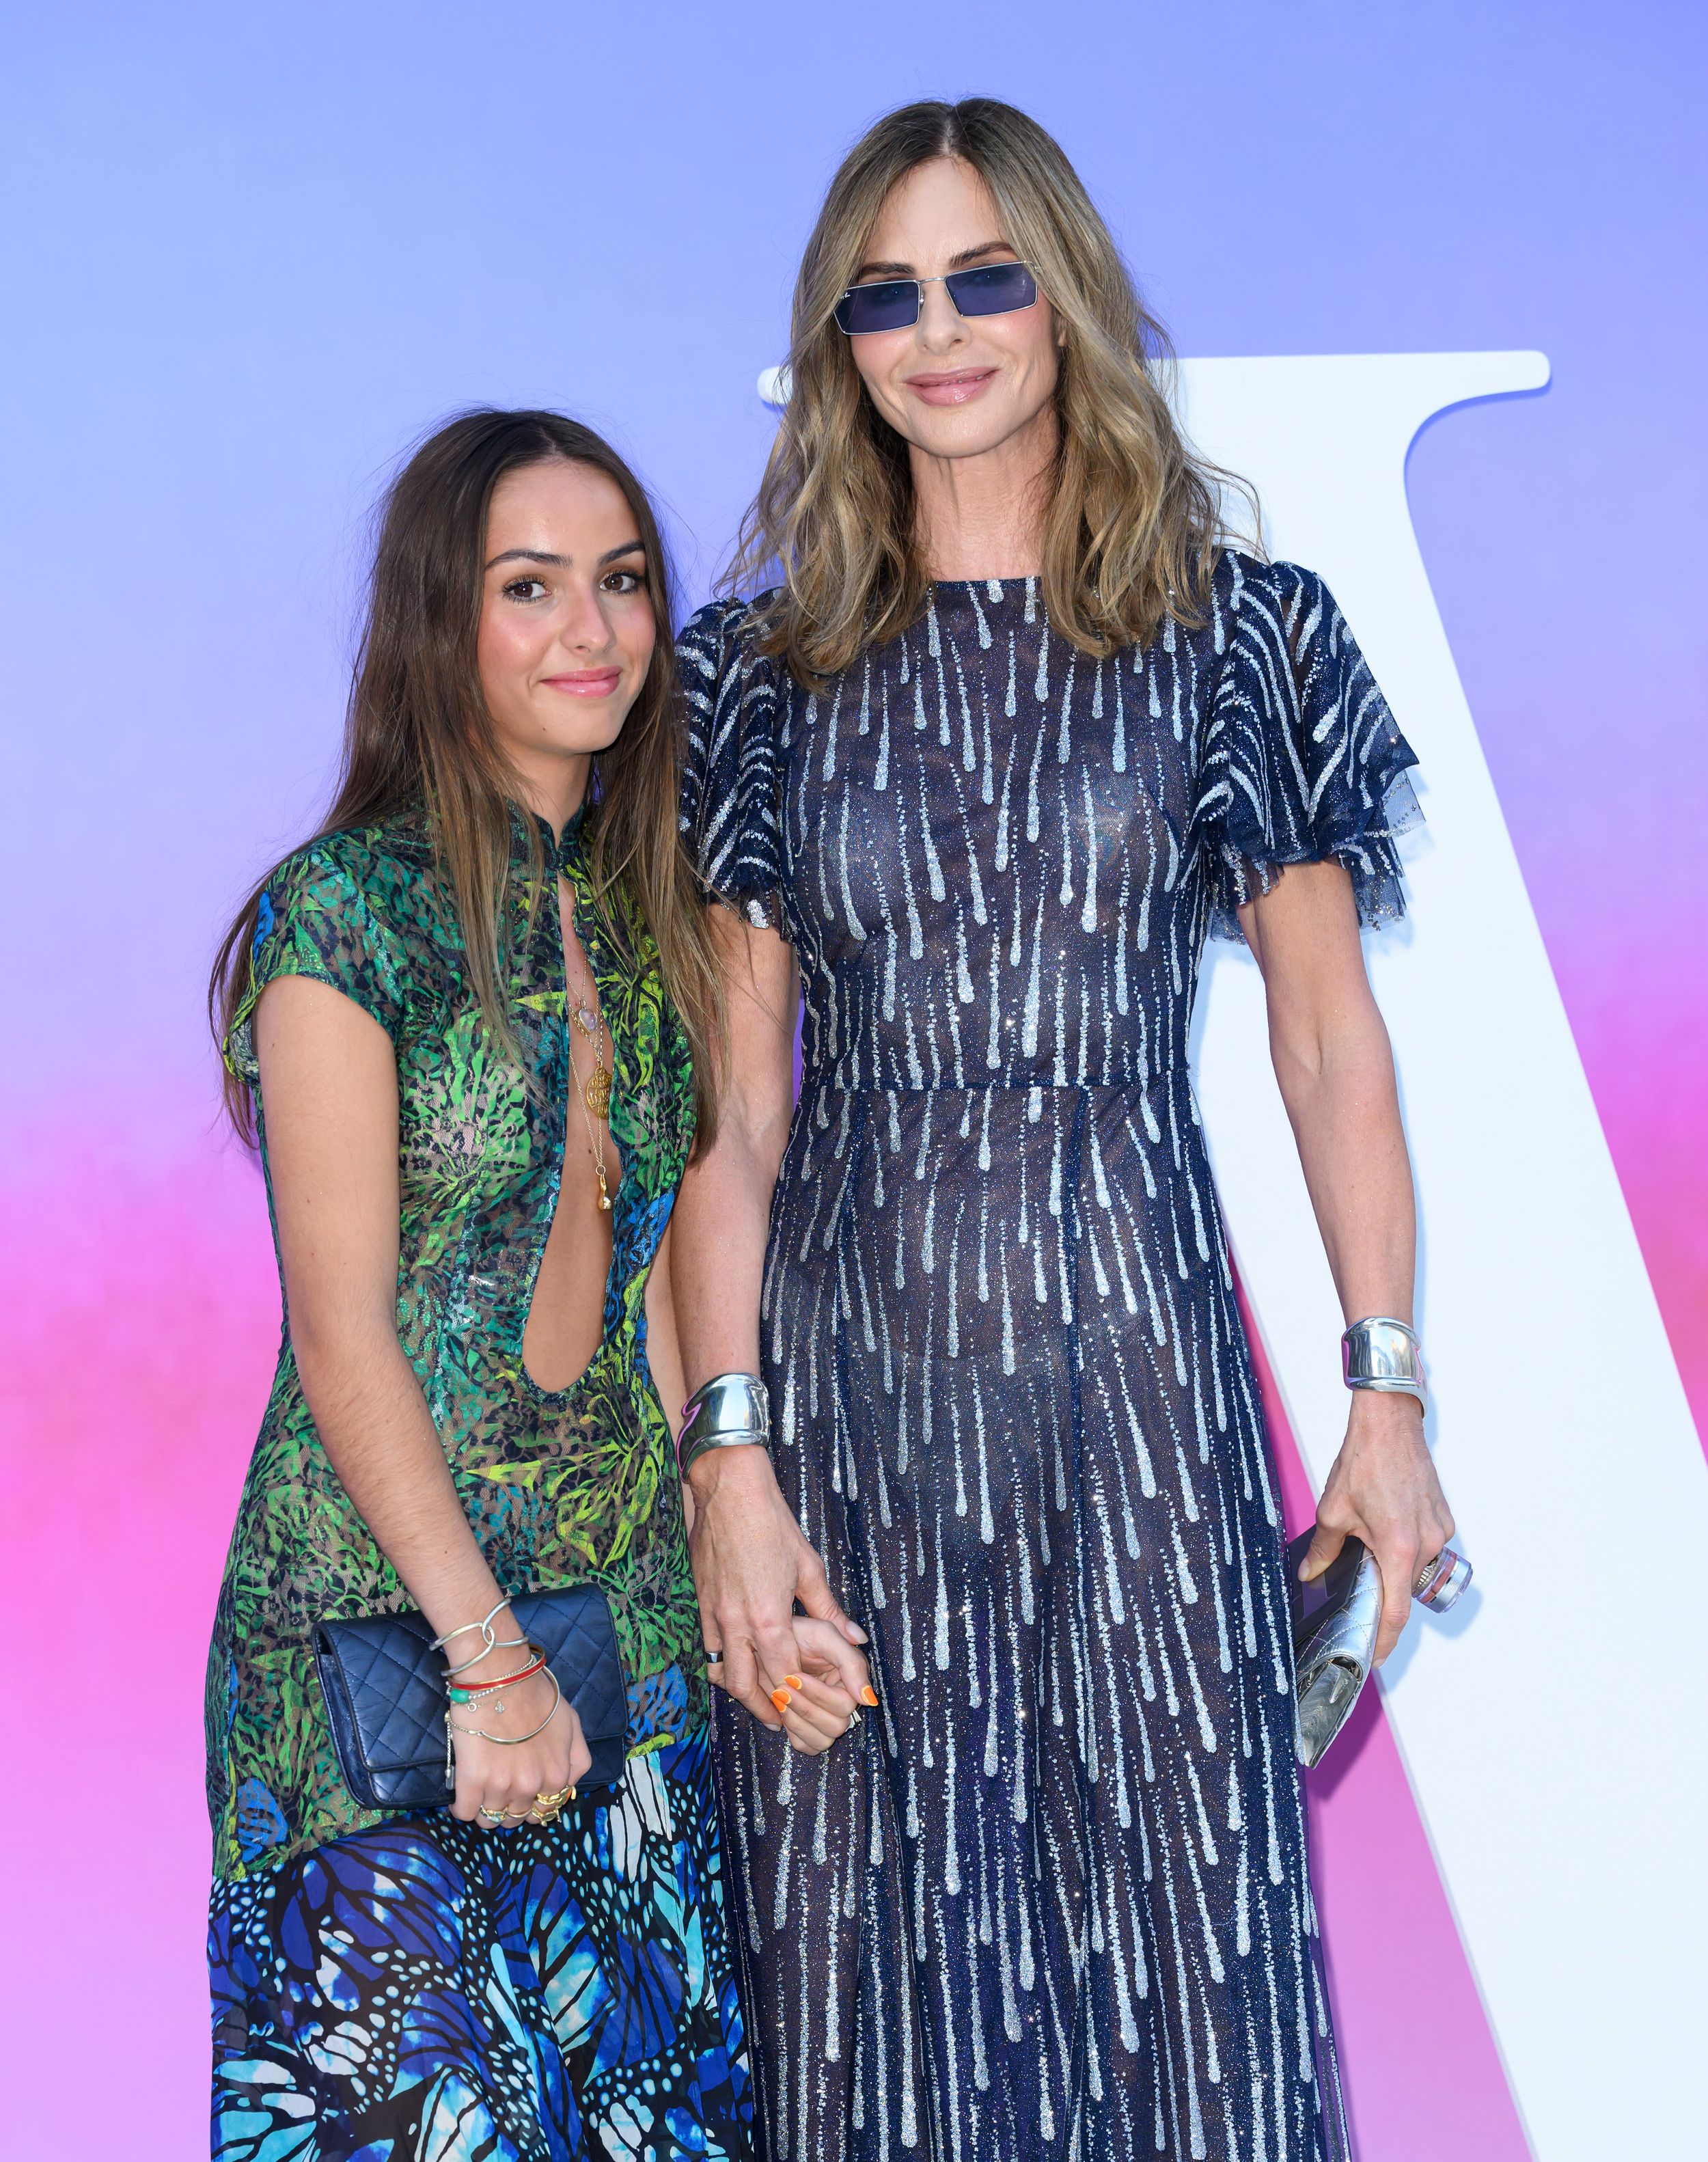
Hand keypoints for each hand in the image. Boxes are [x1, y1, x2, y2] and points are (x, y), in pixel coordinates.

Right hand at [447, 1650, 591, 1829]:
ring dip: (485, 1809)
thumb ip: (577, 1760)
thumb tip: (567, 1786)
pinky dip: (462, 1808)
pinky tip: (462, 1797)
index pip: (543, 1812)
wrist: (501, 1676)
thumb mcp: (572, 1725)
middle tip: (499, 1790)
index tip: (520, 1795)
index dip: (531, 1805)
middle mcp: (531, 1786)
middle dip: (508, 1808)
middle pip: (516, 1818)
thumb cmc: (536, 1695)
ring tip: (480, 1792)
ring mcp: (501, 1786)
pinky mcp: (472, 1781)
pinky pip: (465, 1811)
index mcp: (557, 1776)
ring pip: (490, 1819)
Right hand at [686, 1445, 866, 1729]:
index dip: (795, 1697)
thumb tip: (855, 1637)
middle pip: (747, 1687)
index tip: (805, 1711)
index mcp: (769, 1619)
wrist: (729, 1492)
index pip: (782, 1675)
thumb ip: (828, 1609)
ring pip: (723, 1672)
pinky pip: (708, 1648)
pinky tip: (734, 1667)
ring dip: (741, 1692)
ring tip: (758, 1703)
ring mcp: (713, 1616)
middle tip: (780, 1722)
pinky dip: (721, 1664)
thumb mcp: (809, 1566)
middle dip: (765, 1709)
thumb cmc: (772, 1525)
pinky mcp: (700, 1603)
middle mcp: (737, 1624)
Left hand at [766, 1616, 876, 1754]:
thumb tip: (869, 1699)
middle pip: (836, 1726)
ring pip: (823, 1741)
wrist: (766, 1638)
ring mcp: (823, 1716)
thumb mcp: (824, 1636)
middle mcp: (841, 1701)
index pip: (845, 1704)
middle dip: (805, 1708)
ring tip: (779, 1697)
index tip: (794, 1676)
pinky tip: (781, 1710)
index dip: (819, 1695)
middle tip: (782, 1687)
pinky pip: (807, 1746)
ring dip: (797, 1722)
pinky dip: (794, 1733)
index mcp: (851, 1681)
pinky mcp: (806, 1727)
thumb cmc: (796, 1633)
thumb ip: (851, 1663)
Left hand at [1297, 1392, 1454, 1664]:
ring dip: (1393, 1566)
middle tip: (1357, 1588)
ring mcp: (1441, 1532)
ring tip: (1369, 1545)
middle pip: (1404, 1590)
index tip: (1373, 1658)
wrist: (1390, 1424)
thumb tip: (1311, 1574)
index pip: (1395, 1613)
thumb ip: (1323, 1550)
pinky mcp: (1444, 1520)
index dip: (1383, 1642)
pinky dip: (1406, 1548)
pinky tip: (1385, 1527)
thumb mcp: (1333, 1511)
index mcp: (1399, 1549)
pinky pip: (1425, 1548)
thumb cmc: (1365, 1462)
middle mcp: (1427, 1545)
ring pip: (1414, 1569)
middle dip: (1382, 1593)